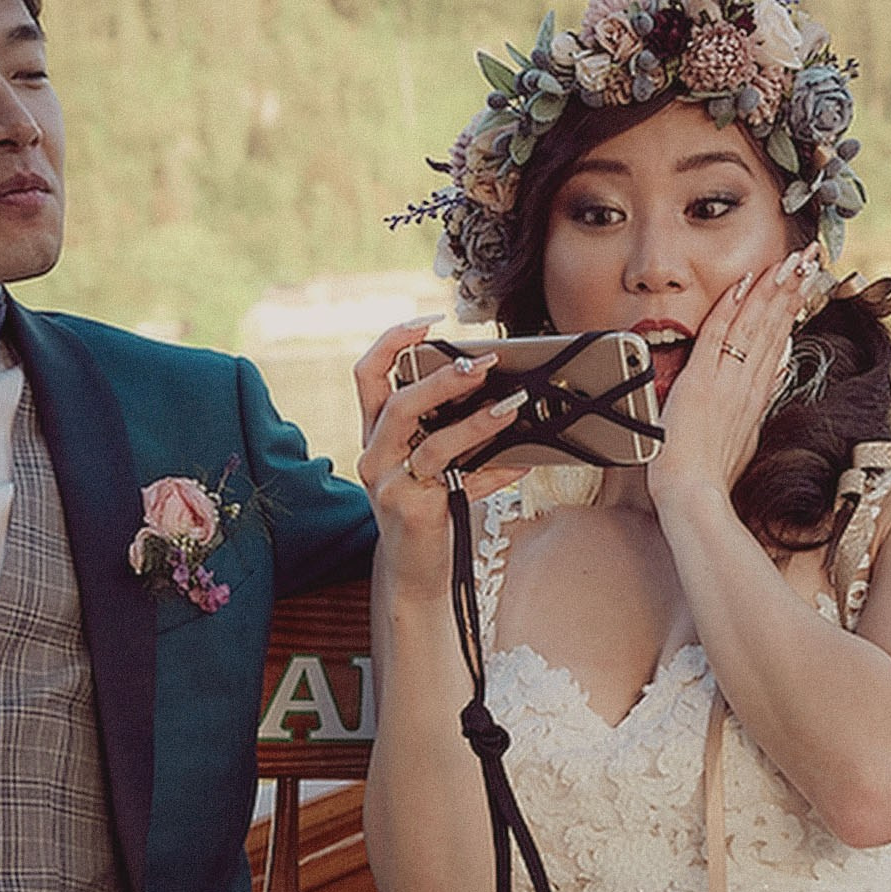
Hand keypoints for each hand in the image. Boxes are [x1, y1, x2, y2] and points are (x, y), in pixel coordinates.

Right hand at [351, 321, 525, 553]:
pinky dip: (496, 472)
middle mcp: (374, 455)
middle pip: (401, 404)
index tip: (430, 321)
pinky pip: (462, 484)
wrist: (413, 570)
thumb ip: (442, 424)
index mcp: (375, 432)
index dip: (394, 341)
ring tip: (513, 408)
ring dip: (478, 423)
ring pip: (434, 445)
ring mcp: (391, 486)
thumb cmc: (425, 503)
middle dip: (445, 379)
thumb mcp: (423, 459)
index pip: (368, 374)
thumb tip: (493, 387)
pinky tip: (522, 463)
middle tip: (486, 364)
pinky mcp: (415, 513)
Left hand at [648, 246, 821, 507]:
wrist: (695, 497)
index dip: (793, 307)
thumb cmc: (712, 476)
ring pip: (754, 324)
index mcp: (757, 394)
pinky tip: (746, 282)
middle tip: (810, 256)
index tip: (807, 280)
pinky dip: (731, 307)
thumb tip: (777, 371)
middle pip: (775, 325)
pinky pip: (718, 335)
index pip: (779, 339)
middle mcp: (748, 383)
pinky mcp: (701, 382)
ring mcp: (727, 381)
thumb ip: (758, 402)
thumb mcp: (746, 436)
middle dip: (794, 287)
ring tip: (792, 259)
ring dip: (773, 288)